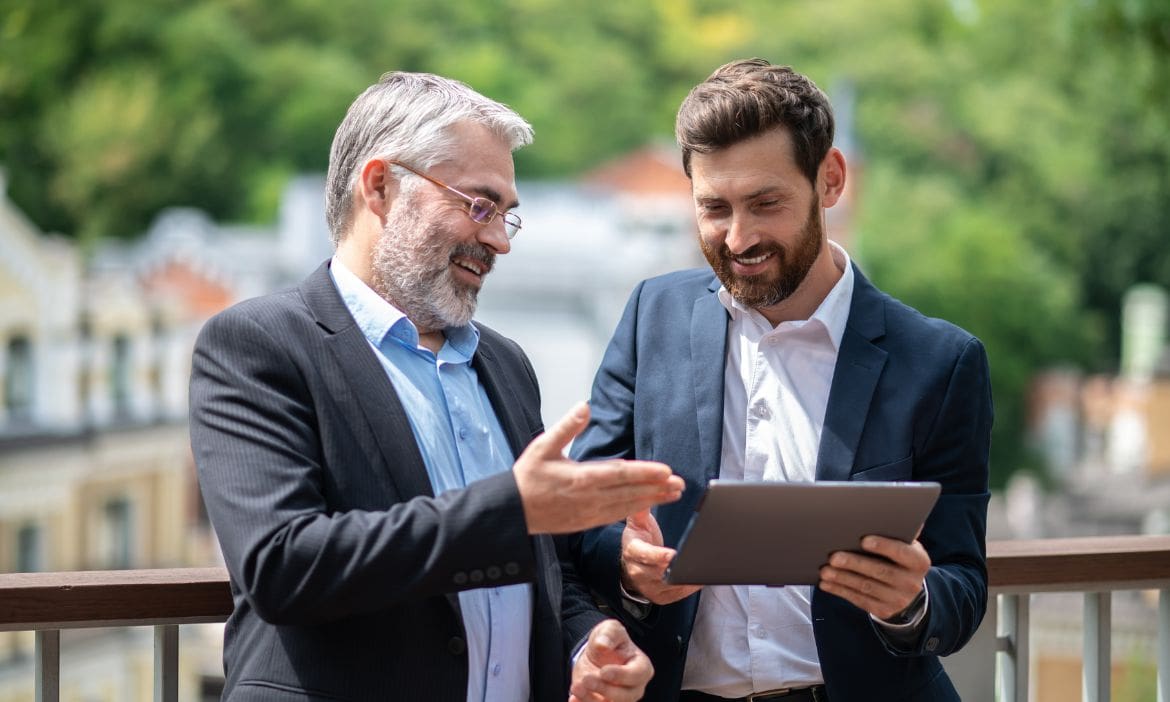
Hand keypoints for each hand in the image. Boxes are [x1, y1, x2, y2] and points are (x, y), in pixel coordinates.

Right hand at [515, 402, 683, 534]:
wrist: (512, 511)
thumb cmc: (527, 477)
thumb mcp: (543, 446)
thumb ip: (566, 427)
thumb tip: (584, 406)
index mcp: (580, 478)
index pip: (620, 473)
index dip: (645, 472)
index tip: (666, 471)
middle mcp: (589, 498)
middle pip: (630, 492)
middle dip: (657, 489)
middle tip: (681, 484)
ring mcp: (588, 513)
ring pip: (626, 506)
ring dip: (651, 501)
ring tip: (672, 495)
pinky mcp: (585, 522)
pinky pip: (615, 517)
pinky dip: (634, 511)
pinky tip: (647, 506)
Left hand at [569, 619, 652, 701]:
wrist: (596, 653)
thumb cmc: (609, 641)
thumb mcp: (610, 630)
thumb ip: (608, 634)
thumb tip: (602, 644)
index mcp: (641, 667)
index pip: (637, 675)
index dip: (621, 675)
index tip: (604, 671)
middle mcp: (634, 687)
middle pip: (625, 696)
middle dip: (605, 689)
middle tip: (587, 679)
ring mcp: (619, 699)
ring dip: (591, 700)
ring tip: (576, 688)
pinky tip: (573, 698)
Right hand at [620, 509, 700, 604]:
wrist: (631, 563)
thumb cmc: (640, 539)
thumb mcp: (638, 523)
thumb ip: (642, 509)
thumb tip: (651, 490)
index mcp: (632, 551)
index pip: (644, 554)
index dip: (658, 556)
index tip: (673, 555)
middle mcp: (637, 571)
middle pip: (658, 573)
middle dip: (676, 568)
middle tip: (695, 562)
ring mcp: (647, 587)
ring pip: (669, 586)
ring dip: (686, 579)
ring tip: (703, 569)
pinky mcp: (659, 597)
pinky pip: (676, 595)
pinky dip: (689, 587)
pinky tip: (700, 578)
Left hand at [817, 534, 930, 619]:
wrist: (907, 592)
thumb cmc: (899, 560)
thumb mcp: (905, 546)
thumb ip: (897, 532)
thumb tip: (887, 511)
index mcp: (919, 561)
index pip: (902, 552)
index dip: (883, 546)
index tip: (863, 540)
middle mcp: (911, 582)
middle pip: (880, 572)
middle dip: (855, 564)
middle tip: (833, 557)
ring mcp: (898, 599)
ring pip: (866, 587)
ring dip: (843, 578)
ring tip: (825, 570)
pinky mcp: (883, 611)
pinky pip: (859, 600)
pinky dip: (840, 591)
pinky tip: (826, 583)